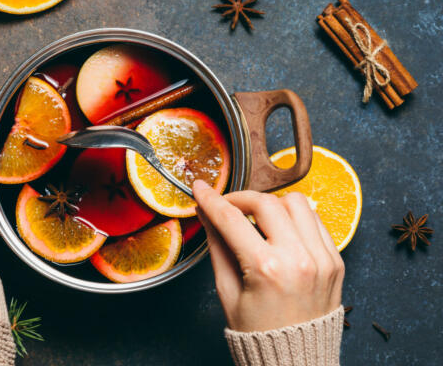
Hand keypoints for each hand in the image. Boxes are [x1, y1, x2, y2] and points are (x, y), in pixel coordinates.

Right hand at [193, 180, 343, 331]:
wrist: (296, 362)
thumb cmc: (257, 332)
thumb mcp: (227, 290)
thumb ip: (217, 246)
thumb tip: (207, 214)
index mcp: (267, 269)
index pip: (232, 219)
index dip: (212, 199)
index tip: (200, 188)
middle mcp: (299, 259)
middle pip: (267, 202)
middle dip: (242, 197)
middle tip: (227, 205)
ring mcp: (322, 259)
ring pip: (297, 203)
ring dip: (273, 204)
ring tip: (257, 217)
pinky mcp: (335, 262)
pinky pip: (317, 221)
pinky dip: (296, 218)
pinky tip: (281, 229)